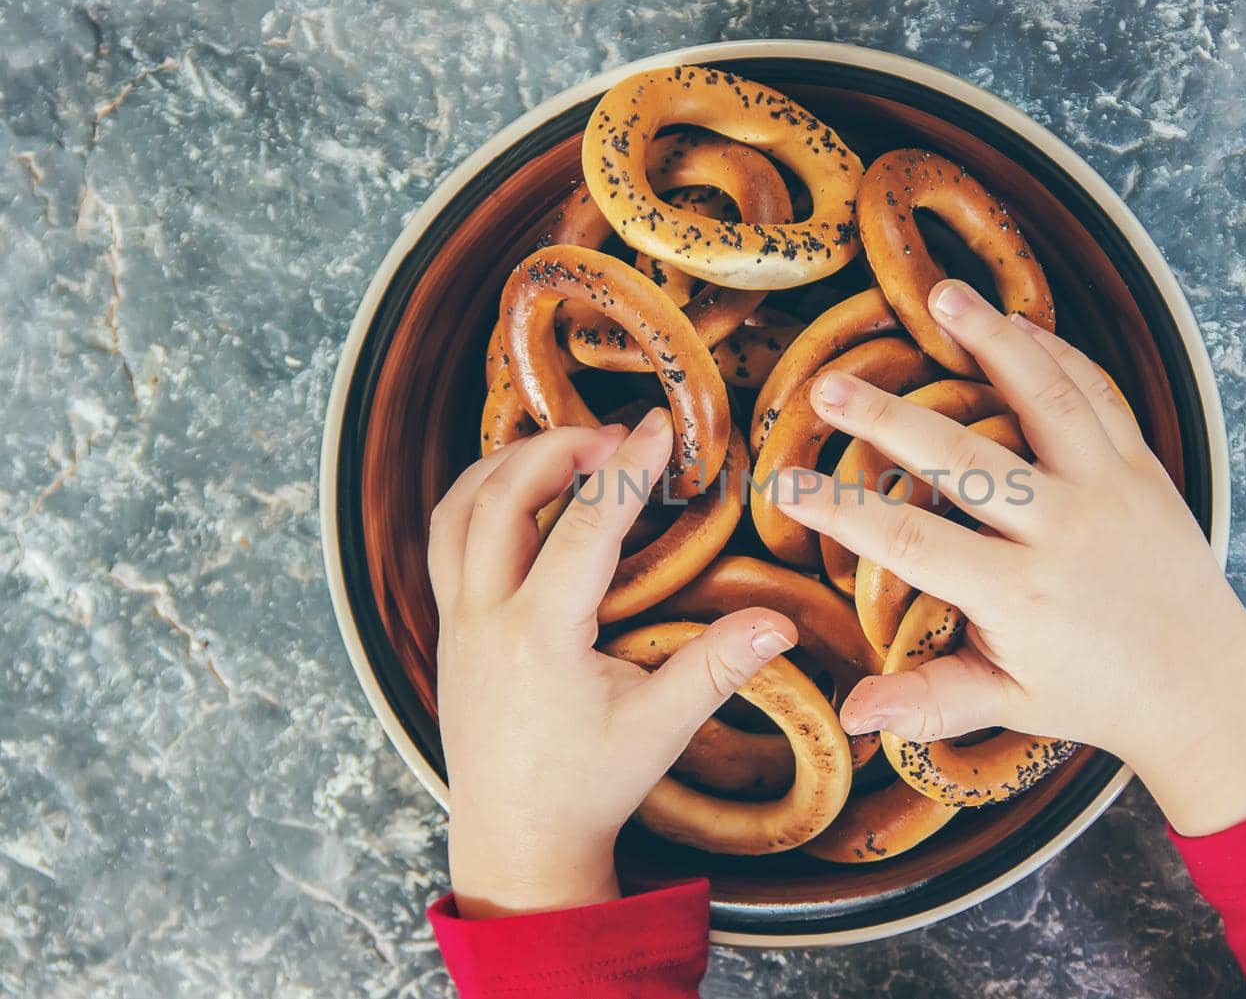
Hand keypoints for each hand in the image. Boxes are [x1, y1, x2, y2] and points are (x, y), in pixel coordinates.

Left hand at [427, 409, 796, 917]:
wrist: (517, 839)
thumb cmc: (589, 786)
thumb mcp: (661, 729)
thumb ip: (717, 669)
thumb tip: (779, 622)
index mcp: (539, 636)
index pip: (588, 526)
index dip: (629, 468)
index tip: (661, 426)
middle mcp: (486, 618)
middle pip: (502, 496)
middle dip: (557, 449)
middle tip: (612, 434)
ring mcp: (457, 623)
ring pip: (458, 512)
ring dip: (505, 466)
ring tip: (562, 450)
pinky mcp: (448, 631)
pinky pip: (445, 541)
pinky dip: (476, 499)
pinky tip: (517, 495)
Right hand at [773, 280, 1245, 835]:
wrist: (1207, 688)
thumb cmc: (1096, 696)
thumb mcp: (1007, 704)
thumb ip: (928, 702)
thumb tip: (850, 715)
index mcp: (1020, 596)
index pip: (909, 541)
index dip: (840, 511)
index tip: (786, 484)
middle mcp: (1064, 533)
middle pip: (961, 457)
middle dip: (887, 417)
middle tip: (829, 385)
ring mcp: (1108, 490)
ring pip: (1043, 398)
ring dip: (990, 341)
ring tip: (940, 295)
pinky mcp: (1144, 467)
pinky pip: (1098, 394)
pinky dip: (1055, 353)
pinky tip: (1014, 324)